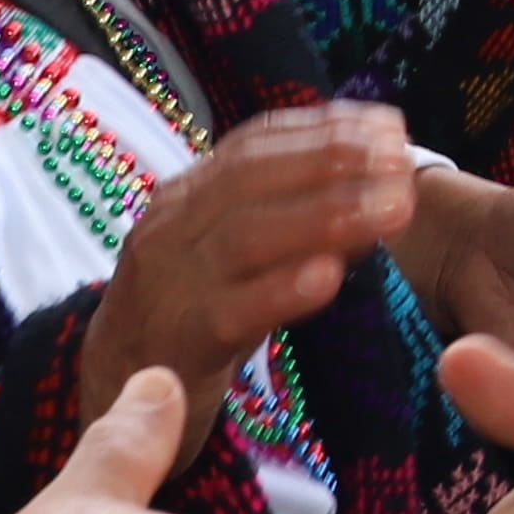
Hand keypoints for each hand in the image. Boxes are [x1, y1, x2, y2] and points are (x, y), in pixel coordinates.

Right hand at [82, 103, 414, 449]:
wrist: (112, 388)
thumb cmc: (192, 311)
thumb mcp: (235, 256)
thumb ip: (294, 222)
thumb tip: (377, 188)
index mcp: (187, 194)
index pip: (256, 142)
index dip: (326, 129)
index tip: (391, 125)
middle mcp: (172, 226)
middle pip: (252, 178)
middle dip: (333, 161)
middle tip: (400, 161)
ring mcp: (170, 281)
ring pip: (247, 235)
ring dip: (327, 216)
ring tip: (392, 209)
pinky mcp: (177, 338)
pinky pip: (232, 309)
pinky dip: (282, 289)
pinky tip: (331, 279)